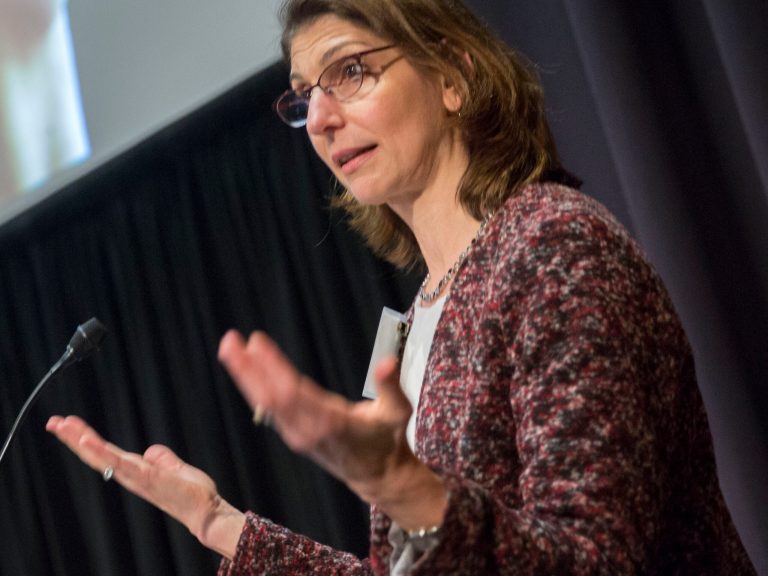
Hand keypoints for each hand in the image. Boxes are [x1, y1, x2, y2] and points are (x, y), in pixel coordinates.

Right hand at [45, 415, 244, 558]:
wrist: (206, 512)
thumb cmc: (192, 493)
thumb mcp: (174, 468)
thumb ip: (161, 459)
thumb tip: (151, 451)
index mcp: (135, 471)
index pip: (105, 453)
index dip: (86, 439)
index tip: (68, 424)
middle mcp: (130, 476)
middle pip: (96, 454)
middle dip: (73, 438)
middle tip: (53, 422)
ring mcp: (137, 477)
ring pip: (103, 458)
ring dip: (82, 442)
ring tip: (64, 426)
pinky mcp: (148, 478)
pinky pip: (121, 464)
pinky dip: (103, 453)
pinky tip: (89, 442)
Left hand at [218, 330, 447, 529]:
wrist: (378, 476)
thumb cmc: (388, 438)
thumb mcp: (398, 412)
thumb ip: (391, 385)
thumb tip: (387, 361)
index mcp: (331, 423)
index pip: (293, 392)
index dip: (273, 367)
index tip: (257, 342)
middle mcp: (308, 430)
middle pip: (270, 398)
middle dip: (247, 369)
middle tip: (229, 341)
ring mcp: (298, 434)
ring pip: (265, 403)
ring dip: (246, 376)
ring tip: (230, 348)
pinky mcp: (294, 435)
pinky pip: (270, 408)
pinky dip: (256, 386)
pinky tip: (246, 369)